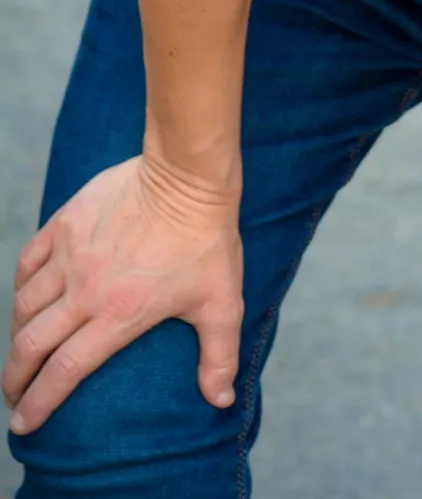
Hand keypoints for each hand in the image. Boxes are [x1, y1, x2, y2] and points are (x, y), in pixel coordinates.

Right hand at [4, 154, 242, 434]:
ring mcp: (71, 255)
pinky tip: (25, 299)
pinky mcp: (65, 223)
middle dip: (15, 379)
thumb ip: (219, 355)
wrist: (187, 175)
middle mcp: (85, 290)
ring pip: (24, 306)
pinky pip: (27, 262)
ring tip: (21, 351)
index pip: (64, 371)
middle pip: (31, 345)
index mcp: (118, 314)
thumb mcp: (222, 302)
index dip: (38, 404)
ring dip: (17, 335)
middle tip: (14, 395)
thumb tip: (221, 402)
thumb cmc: (206, 240)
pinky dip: (20, 287)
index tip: (23, 425)